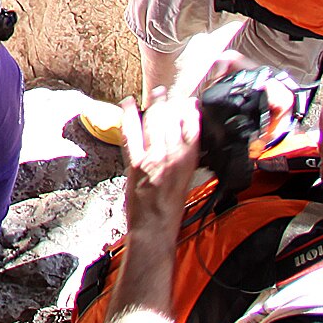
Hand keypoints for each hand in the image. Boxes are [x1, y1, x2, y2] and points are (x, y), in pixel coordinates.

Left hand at [122, 25, 245, 233]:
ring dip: (155, 104)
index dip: (192, 112)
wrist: (154, 229)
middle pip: (174, 121)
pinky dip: (129, 116)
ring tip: (157, 93)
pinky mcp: (135, 163)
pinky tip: (128, 103)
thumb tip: (184, 144)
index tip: (191, 101)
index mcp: (189, 165)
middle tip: (171, 92)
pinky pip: (131, 133)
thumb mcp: (187, 184)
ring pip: (155, 123)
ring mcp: (153, 159)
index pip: (194, 130)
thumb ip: (186, 162)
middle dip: (172, 103)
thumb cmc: (172, 211)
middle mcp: (172, 159)